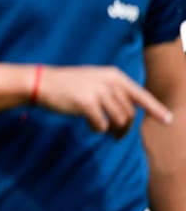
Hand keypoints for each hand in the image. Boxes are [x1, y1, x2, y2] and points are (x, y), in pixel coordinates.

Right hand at [34, 65, 172, 137]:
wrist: (42, 83)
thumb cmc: (68, 84)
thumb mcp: (95, 80)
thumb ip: (114, 91)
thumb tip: (130, 113)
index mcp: (113, 75)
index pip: (140, 94)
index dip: (156, 109)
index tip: (168, 121)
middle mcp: (109, 82)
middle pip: (130, 112)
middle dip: (125, 127)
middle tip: (117, 135)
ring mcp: (98, 92)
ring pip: (119, 120)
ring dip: (112, 129)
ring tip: (102, 128)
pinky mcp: (87, 104)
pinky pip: (102, 125)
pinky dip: (97, 129)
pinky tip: (88, 125)